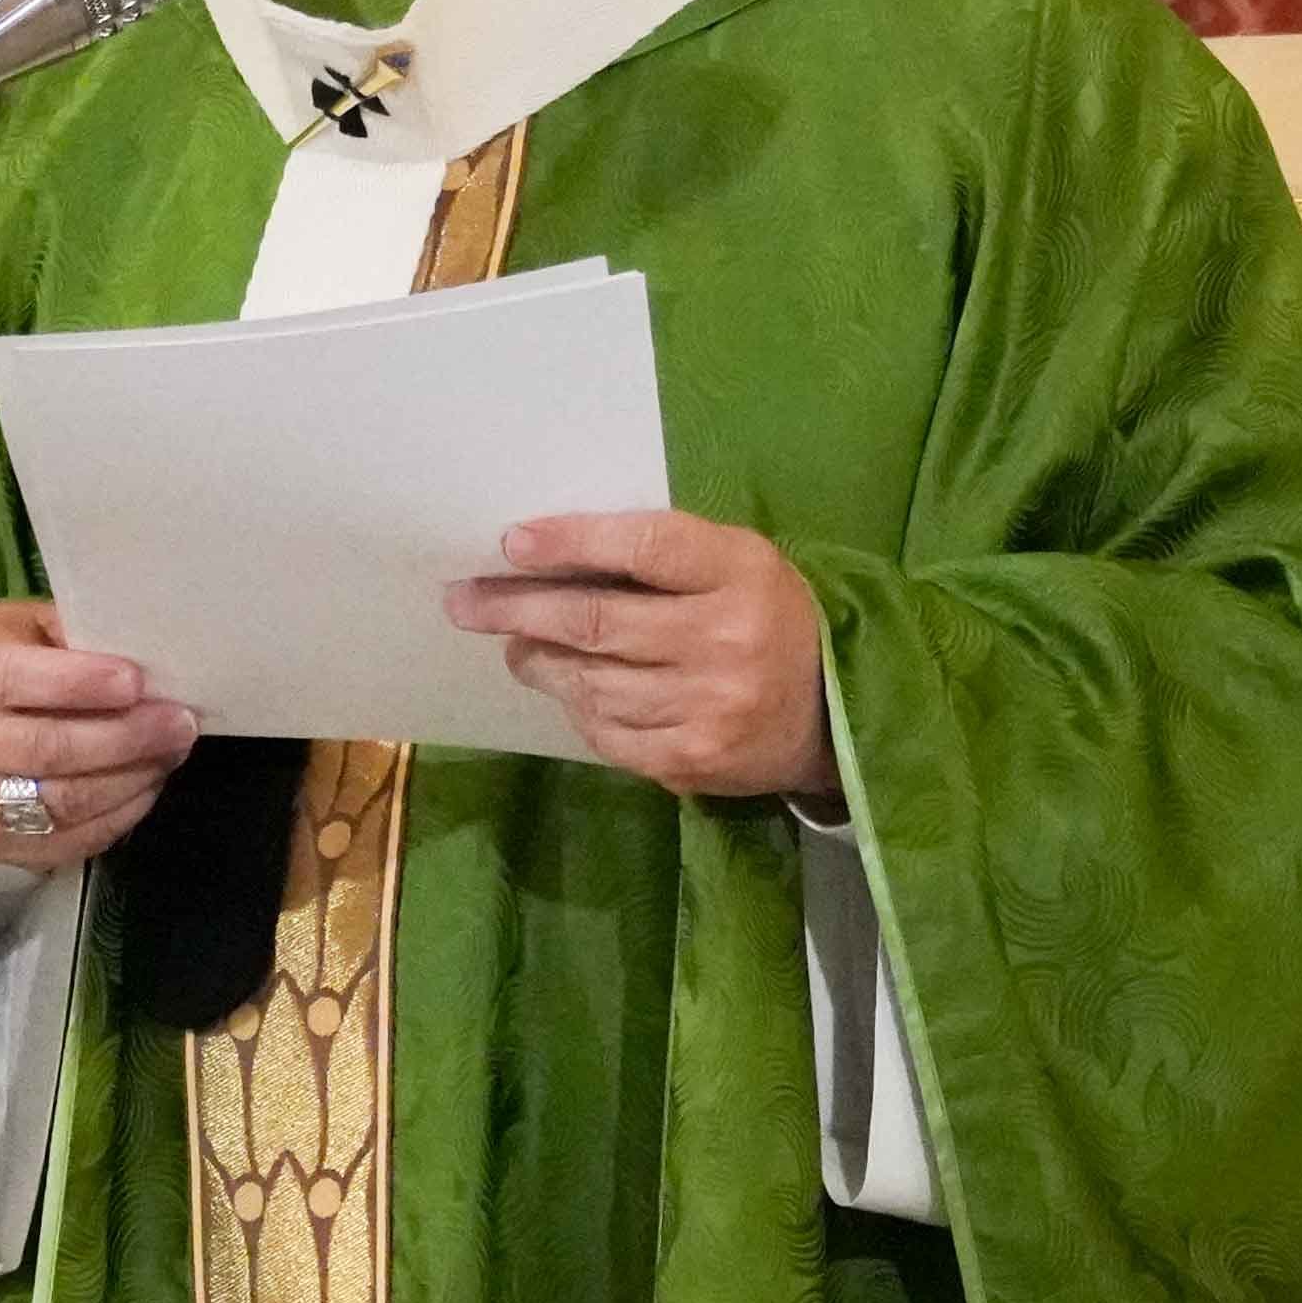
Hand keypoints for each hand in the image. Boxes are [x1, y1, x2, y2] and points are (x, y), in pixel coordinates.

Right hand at [0, 598, 197, 874]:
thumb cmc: (8, 654)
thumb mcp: (30, 622)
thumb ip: (76, 635)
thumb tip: (143, 657)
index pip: (12, 681)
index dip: (78, 684)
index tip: (136, 682)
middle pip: (43, 750)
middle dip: (123, 739)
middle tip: (178, 725)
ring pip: (58, 802)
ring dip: (128, 781)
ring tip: (170, 754)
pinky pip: (61, 842)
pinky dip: (115, 818)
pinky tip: (145, 788)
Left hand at [445, 508, 827, 801]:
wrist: (836, 715)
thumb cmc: (771, 617)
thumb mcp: (738, 563)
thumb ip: (664, 555)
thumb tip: (553, 558)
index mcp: (741, 574)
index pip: (645, 545)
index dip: (572, 541)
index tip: (511, 541)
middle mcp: (725, 642)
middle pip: (597, 621)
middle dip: (518, 608)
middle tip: (465, 600)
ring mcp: (707, 709)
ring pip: (590, 682)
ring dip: (538, 661)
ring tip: (515, 645)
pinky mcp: (691, 761)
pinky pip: (607, 733)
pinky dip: (577, 707)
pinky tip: (569, 688)